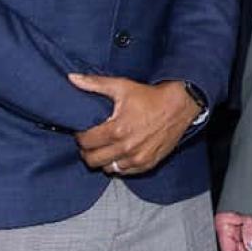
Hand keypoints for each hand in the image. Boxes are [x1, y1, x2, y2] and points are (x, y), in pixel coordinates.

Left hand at [69, 74, 197, 176]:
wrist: (178, 106)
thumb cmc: (150, 97)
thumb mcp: (121, 86)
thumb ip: (94, 84)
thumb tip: (72, 78)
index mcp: (117, 130)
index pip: (86, 142)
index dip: (80, 137)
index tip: (83, 133)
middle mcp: (126, 148)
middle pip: (93, 160)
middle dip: (88, 151)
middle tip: (91, 142)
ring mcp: (137, 158)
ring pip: (108, 169)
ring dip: (104, 160)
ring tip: (106, 147)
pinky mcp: (148, 164)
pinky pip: (125, 172)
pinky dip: (119, 165)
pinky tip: (120, 153)